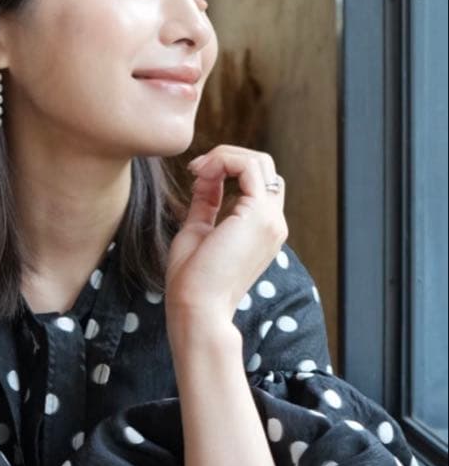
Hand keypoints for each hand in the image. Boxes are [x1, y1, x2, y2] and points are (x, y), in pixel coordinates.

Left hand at [164, 145, 287, 323]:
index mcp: (261, 230)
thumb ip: (206, 203)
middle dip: (228, 157)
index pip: (256, 183)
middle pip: (263, 167)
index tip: (195, 176)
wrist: (196, 309)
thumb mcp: (198, 231)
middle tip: (196, 169)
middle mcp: (273, 223)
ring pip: (260, 162)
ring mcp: (271, 220)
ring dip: (225, 156)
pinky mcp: (259, 216)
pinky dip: (224, 160)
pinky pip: (250, 167)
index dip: (226, 169)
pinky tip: (202, 172)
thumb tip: (205, 177)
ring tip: (198, 169)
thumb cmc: (192, 281)